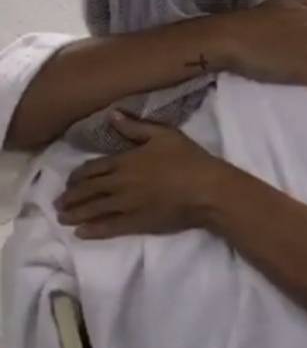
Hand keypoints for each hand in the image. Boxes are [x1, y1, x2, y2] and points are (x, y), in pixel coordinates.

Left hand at [54, 112, 221, 238]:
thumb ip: (135, 126)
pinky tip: (80, 232)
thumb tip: (111, 115)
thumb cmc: (187, 158)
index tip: (70, 181)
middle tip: (58, 202)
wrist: (205, 190)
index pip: (93, 168)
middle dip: (71, 196)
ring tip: (62, 217)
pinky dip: (92, 230)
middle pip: (88, 190)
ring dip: (74, 214)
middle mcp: (119, 184)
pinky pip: (107, 228)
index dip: (78, 176)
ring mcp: (126, 206)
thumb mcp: (164, 134)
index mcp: (125, 161)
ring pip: (93, 210)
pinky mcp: (135, 224)